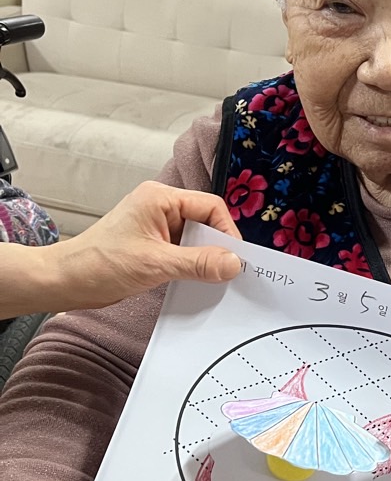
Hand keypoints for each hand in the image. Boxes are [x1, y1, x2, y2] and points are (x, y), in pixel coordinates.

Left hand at [48, 181, 242, 309]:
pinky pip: (183, 252)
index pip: (210, 207)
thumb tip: (233, 264)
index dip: (227, 232)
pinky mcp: (153, 245)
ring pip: (196, 238)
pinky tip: (196, 281)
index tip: (235, 259)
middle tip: (228, 272)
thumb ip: (198, 263)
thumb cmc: (99, 264)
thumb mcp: (155, 264)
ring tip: (213, 279)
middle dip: (217, 246)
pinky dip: (192, 266)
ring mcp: (156, 226)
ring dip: (204, 258)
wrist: (64, 281)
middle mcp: (160, 207)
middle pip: (205, 221)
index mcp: (160, 198)